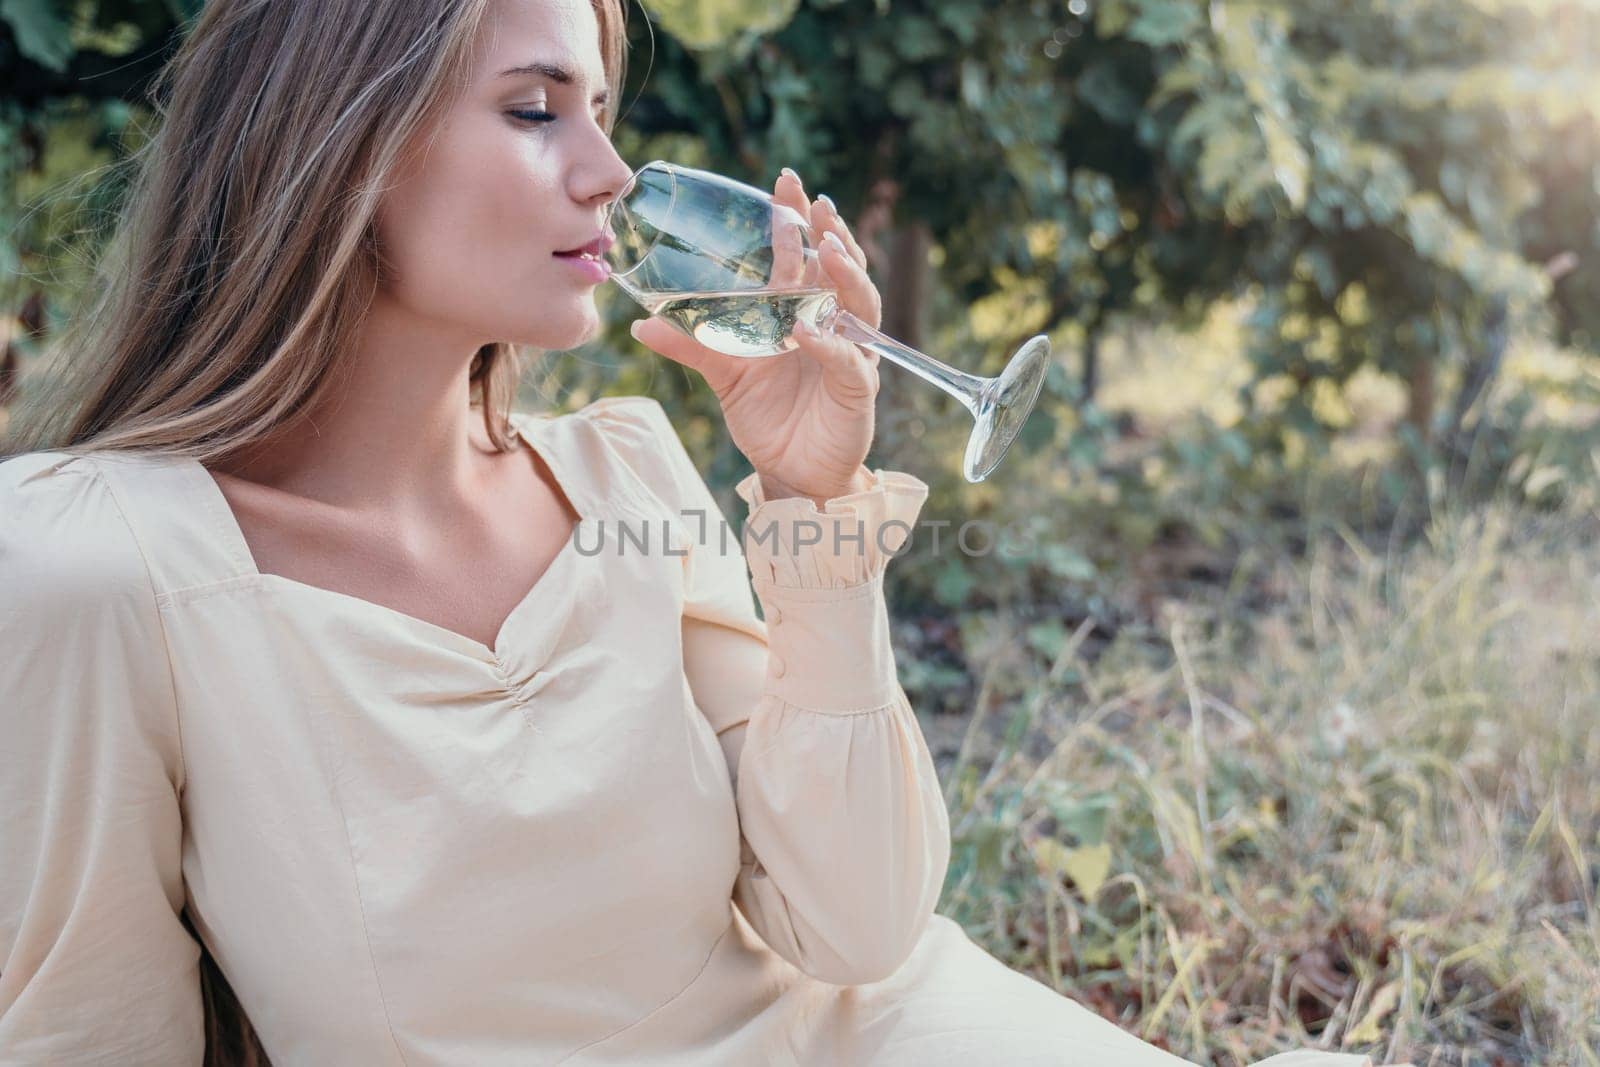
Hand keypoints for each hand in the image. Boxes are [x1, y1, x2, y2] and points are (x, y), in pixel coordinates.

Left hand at [628, 166, 882, 506]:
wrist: (790, 471)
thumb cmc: (767, 416)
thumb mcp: (725, 373)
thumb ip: (692, 344)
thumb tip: (640, 324)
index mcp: (801, 310)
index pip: (805, 254)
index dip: (798, 218)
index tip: (785, 181)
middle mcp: (832, 323)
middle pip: (842, 267)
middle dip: (832, 233)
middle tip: (817, 204)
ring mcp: (850, 353)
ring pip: (860, 303)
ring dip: (845, 275)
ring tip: (827, 249)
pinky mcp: (857, 388)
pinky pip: (849, 360)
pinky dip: (831, 345)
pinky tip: (809, 332)